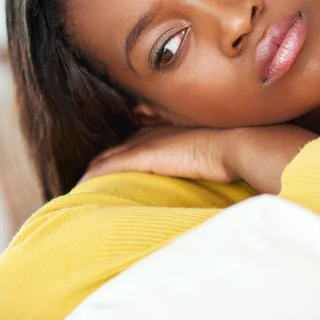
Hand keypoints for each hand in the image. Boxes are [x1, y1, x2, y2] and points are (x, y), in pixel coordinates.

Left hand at [79, 125, 316, 193]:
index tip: (114, 163)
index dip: (126, 152)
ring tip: (79, 187)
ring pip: (109, 157)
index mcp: (171, 131)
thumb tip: (219, 164)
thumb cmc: (237, 147)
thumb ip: (212, 154)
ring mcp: (148, 143)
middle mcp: (155, 133)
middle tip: (90, 177)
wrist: (240, 141)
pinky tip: (81, 188)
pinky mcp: (144, 156)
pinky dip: (95, 177)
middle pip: (120, 147)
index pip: (140, 140)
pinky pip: (108, 167)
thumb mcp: (221, 149)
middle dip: (105, 161)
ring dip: (95, 171)